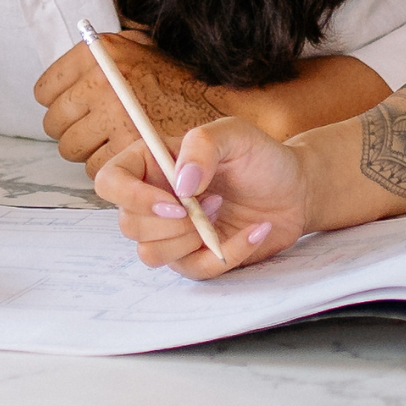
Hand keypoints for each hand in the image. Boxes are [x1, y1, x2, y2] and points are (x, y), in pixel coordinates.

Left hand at [33, 32, 224, 175]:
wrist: (229, 104)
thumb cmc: (184, 81)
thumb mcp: (143, 47)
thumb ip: (109, 51)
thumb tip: (80, 46)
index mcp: (100, 56)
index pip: (46, 89)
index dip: (57, 102)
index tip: (70, 107)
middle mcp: (102, 82)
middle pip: (55, 123)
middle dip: (72, 130)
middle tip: (94, 132)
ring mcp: (113, 117)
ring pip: (73, 150)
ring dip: (90, 152)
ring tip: (116, 144)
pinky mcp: (128, 150)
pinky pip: (97, 169)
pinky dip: (112, 168)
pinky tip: (132, 158)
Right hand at [93, 117, 310, 278]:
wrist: (295, 191)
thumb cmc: (260, 158)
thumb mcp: (236, 134)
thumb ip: (203, 145)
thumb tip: (179, 184)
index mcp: (152, 164)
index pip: (110, 181)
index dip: (131, 196)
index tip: (173, 202)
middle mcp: (154, 199)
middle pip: (128, 225)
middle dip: (172, 221)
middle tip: (214, 200)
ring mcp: (171, 233)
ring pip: (151, 254)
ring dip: (191, 238)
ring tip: (225, 211)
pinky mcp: (194, 259)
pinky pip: (193, 271)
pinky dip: (226, 254)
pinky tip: (252, 232)